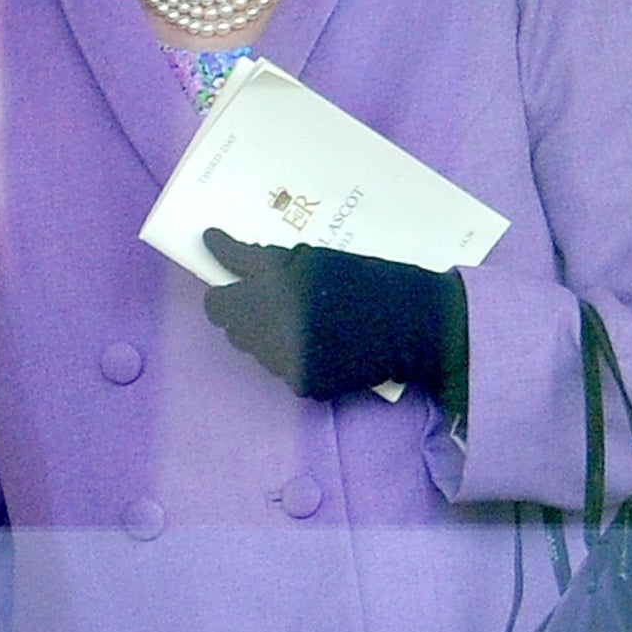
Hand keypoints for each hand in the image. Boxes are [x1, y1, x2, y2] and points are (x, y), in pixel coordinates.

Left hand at [201, 229, 456, 400]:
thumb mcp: (314, 257)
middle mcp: (273, 328)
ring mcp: (287, 362)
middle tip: (272, 296)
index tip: (228, 275)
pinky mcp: (304, 385)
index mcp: (273, 289)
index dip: (223, 288)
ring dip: (266, 332)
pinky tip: (321, 342)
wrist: (413, 323)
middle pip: (229, 326)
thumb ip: (262, 258)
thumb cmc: (367, 279)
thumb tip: (217, 247)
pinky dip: (294, 355)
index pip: (218, 299)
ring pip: (253, 348)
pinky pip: (282, 368)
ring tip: (303, 319)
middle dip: (242, 308)